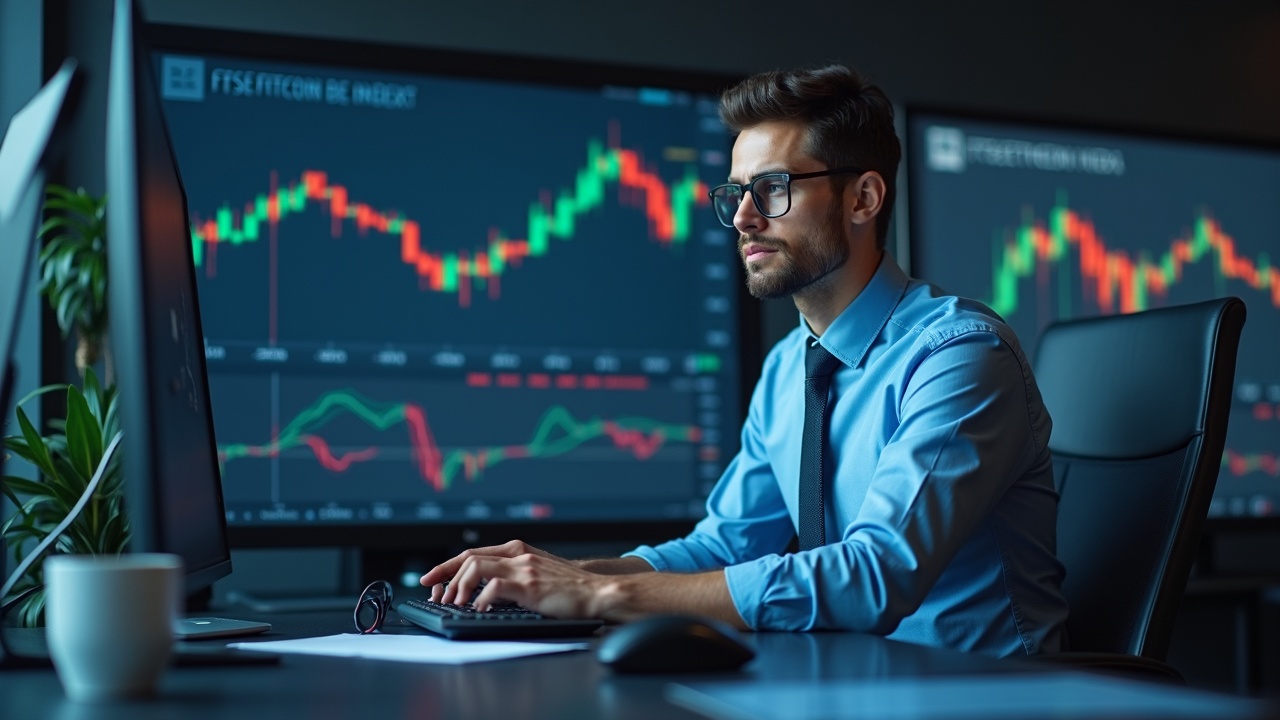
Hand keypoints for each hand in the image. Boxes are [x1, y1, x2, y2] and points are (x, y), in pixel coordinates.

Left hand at [419, 540, 604, 617]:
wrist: (597, 592)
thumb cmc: (568, 590)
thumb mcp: (536, 575)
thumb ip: (513, 576)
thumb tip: (484, 591)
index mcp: (518, 551)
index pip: (472, 553)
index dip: (447, 565)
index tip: (430, 578)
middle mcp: (518, 555)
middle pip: (469, 558)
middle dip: (446, 576)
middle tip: (436, 594)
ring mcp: (525, 569)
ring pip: (477, 567)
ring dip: (460, 588)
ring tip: (456, 604)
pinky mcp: (531, 586)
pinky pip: (495, 587)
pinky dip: (481, 599)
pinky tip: (479, 610)